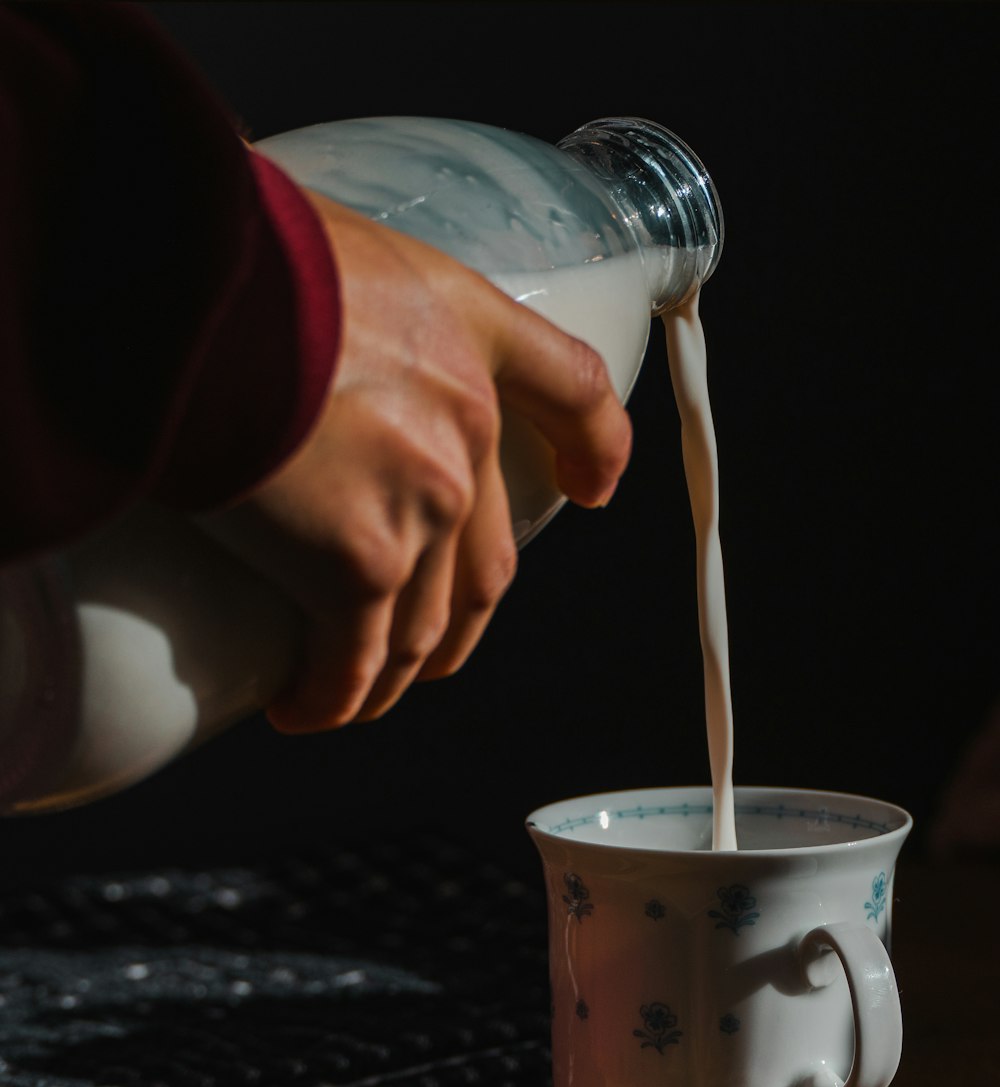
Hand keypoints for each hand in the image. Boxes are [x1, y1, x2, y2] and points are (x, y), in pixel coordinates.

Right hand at [206, 194, 632, 732]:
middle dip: (458, 623)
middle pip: (488, 559)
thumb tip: (280, 333)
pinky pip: (355, 659)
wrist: (192, 287)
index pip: (569, 392)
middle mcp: (464, 428)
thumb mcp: (324, 249)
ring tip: (345, 697)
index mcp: (467, 330)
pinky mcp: (359, 564)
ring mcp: (422, 503)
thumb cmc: (230, 247)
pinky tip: (305, 709)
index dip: (591, 447)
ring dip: (388, 678)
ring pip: (423, 627)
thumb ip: (344, 309)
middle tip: (422, 654)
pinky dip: (333, 696)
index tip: (593, 488)